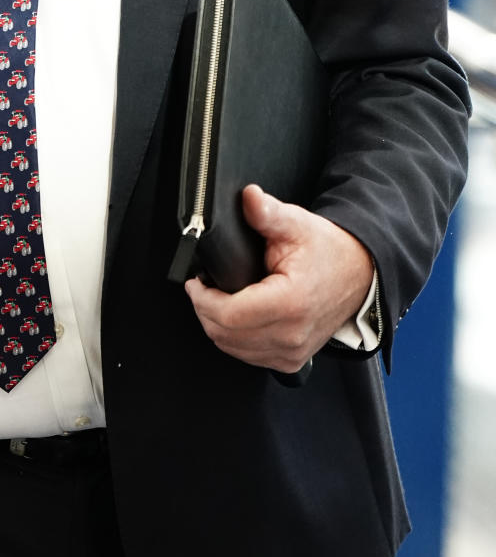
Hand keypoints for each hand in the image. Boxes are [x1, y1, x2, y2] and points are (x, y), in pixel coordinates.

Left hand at [184, 184, 373, 374]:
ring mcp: (292, 352)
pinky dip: (234, 339)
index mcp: (290, 303)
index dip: (203, 299)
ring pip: (233, 349)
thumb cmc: (329, 252)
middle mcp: (292, 334)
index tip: (196, 282)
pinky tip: (234, 317)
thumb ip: (268, 213)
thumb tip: (249, 197)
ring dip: (216, 326)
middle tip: (202, 288)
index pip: (229, 314)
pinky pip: (249, 356)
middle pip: (226, 334)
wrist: (359, 276)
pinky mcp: (291, 360)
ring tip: (214, 300)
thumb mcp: (297, 224)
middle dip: (204, 310)